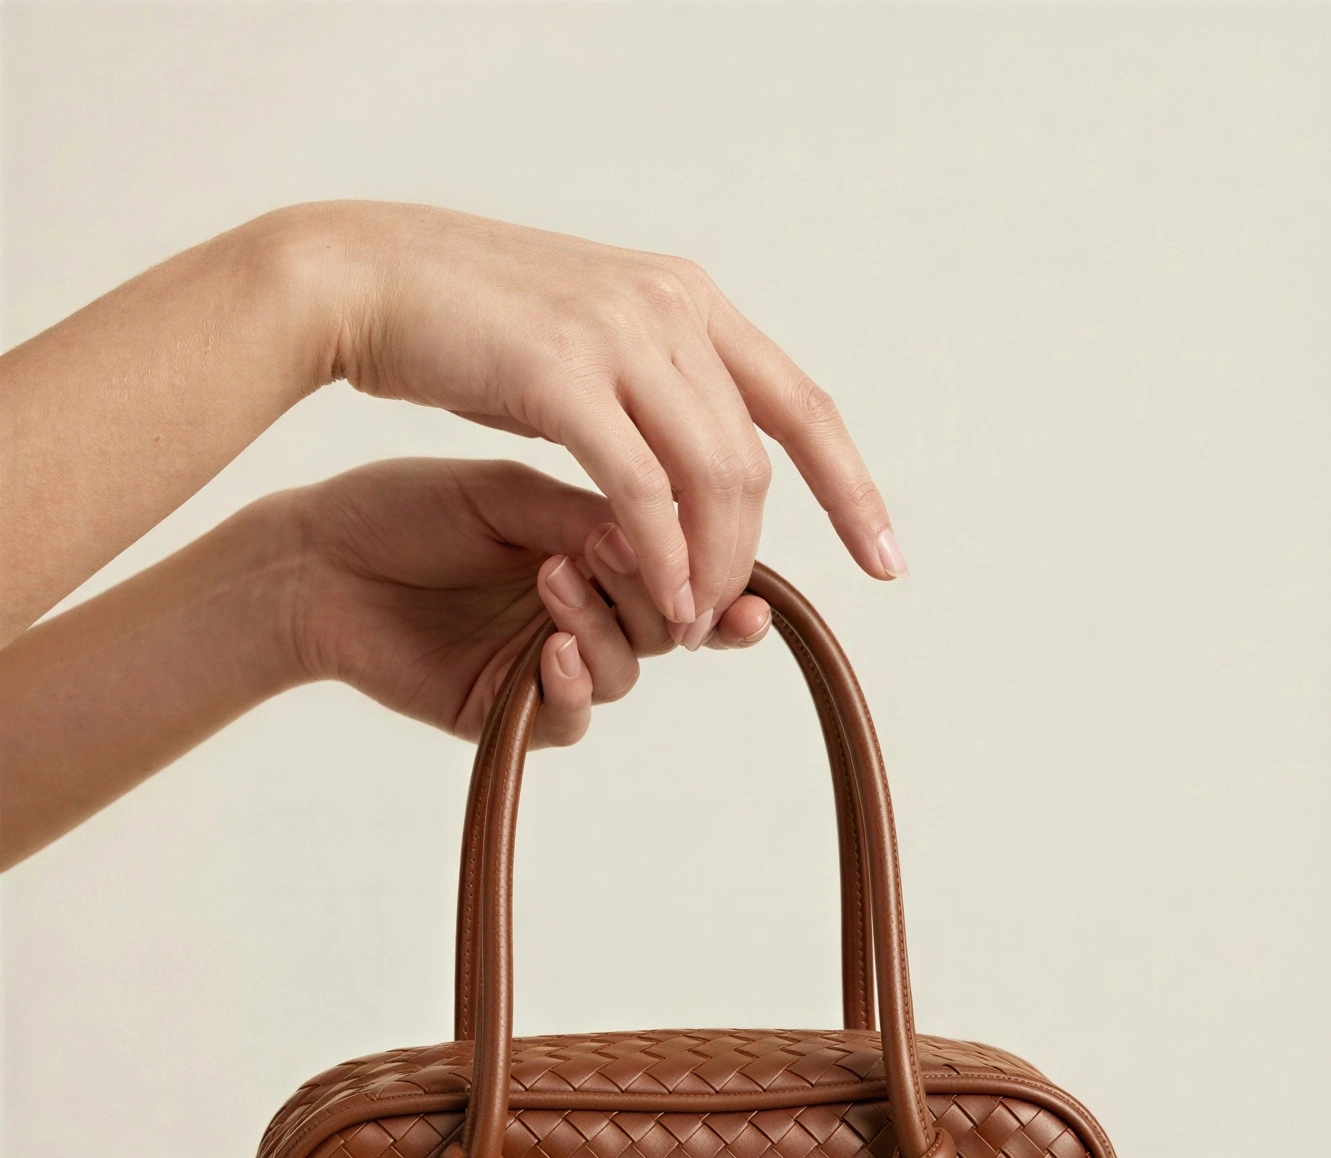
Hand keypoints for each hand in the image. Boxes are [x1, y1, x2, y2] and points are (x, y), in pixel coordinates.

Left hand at [284, 456, 772, 747]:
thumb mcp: (505, 495)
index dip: (718, 578)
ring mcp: (549, 665)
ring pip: (627, 668)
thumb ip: (586, 513)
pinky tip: (552, 650)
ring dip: (605, 624)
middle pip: (669, 622)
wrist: (318, 562)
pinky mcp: (511, 714)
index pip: (681, 568)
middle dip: (657, 588)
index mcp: (594, 550)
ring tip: (553, 580)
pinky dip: (574, 682)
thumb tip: (670, 531)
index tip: (747, 582)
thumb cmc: (403, 513)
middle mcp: (584, 611)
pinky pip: (572, 717)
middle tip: (612, 549)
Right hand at [309, 203, 904, 642]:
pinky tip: (661, 600)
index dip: (851, 488)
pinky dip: (661, 556)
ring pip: (711, 478)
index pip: (803, 405)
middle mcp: (670, 307)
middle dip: (751, 553)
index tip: (884, 559)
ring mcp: (618, 336)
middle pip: (757, 459)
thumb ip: (651, 393)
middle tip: (723, 619)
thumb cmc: (464, 326)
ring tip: (689, 622)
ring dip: (710, 564)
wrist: (363, 278)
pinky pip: (641, 491)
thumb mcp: (586, 349)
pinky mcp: (561, 377)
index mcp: (687, 300)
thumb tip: (698, 466)